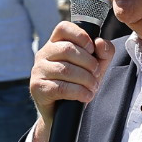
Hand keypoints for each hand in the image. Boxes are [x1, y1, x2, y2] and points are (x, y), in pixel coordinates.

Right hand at [28, 22, 116, 141]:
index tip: (92, 49)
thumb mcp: (95, 66)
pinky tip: (86, 96)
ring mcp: (38, 71)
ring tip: (93, 87)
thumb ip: (103, 52)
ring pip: (65, 69)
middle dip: (88, 63)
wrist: (62, 113)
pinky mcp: (37, 88)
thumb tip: (100, 43)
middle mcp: (43, 54)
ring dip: (86, 80)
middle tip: (96, 74)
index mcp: (55, 43)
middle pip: (67, 49)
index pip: (63, 28)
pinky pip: (61, 87)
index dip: (80, 35)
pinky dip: (79, 92)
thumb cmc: (78, 84)